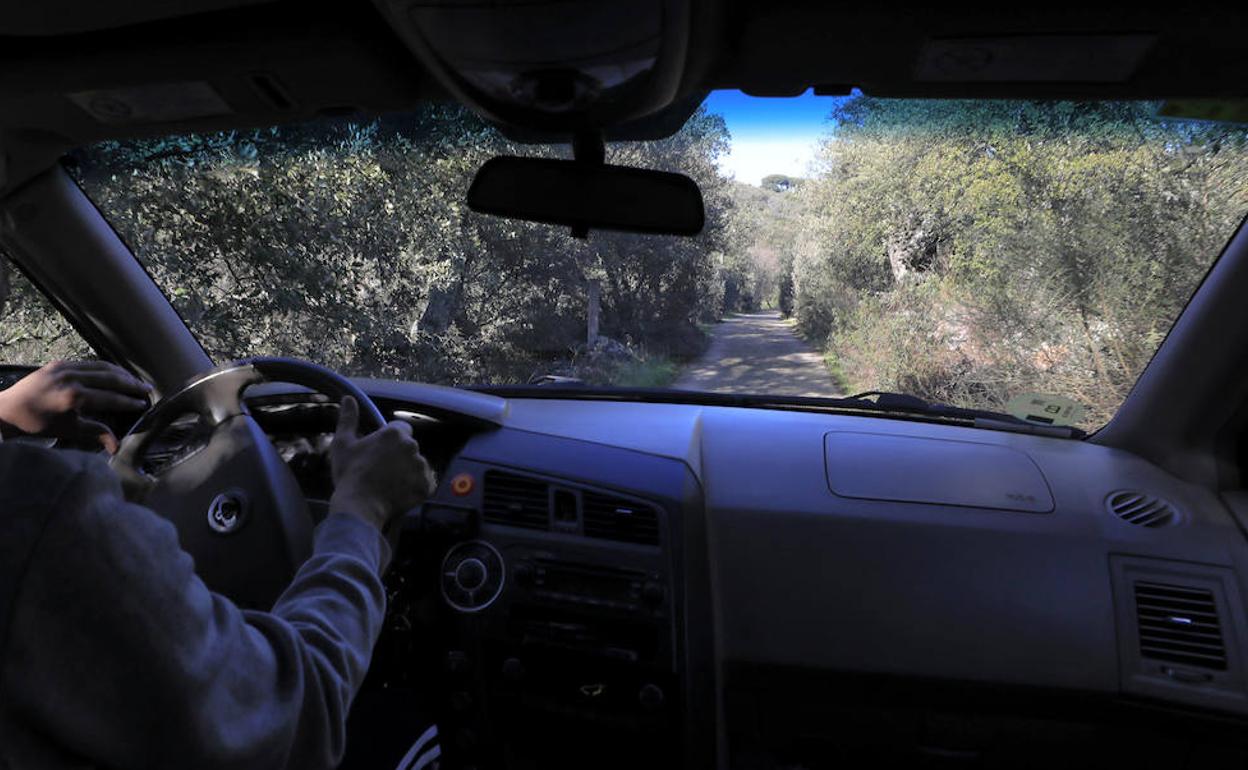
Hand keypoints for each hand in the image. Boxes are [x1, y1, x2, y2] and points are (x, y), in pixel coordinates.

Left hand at [0, 360, 151, 452]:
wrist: (7, 410)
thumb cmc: (37, 424)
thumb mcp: (68, 430)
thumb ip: (96, 432)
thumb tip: (116, 446)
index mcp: (73, 397)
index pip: (110, 397)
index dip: (129, 401)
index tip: (143, 404)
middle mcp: (71, 378)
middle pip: (110, 378)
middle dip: (131, 384)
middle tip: (147, 389)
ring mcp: (64, 368)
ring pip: (101, 367)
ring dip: (121, 374)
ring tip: (135, 380)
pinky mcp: (58, 363)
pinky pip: (88, 363)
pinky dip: (104, 368)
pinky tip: (114, 374)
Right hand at [328, 396, 436, 533]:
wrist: (359, 505)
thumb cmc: (349, 473)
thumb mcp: (343, 443)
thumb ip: (349, 418)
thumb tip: (348, 398)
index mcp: (395, 433)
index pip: (401, 429)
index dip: (390, 441)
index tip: (380, 452)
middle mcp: (412, 447)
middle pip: (410, 448)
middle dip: (400, 456)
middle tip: (382, 470)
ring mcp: (421, 467)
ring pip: (417, 465)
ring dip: (408, 472)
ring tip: (389, 484)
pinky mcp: (426, 486)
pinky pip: (424, 484)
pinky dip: (415, 488)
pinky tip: (399, 493)